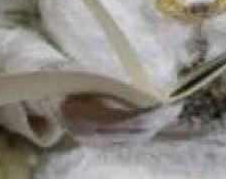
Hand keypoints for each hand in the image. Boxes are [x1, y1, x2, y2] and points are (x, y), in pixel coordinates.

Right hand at [60, 94, 177, 145]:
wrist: (49, 102)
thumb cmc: (70, 85)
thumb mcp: (89, 82)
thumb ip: (113, 88)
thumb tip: (143, 89)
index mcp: (90, 116)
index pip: (126, 120)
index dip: (149, 113)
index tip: (166, 103)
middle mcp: (94, 133)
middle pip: (134, 132)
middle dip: (158, 121)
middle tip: (176, 108)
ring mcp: (98, 141)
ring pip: (134, 139)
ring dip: (156, 127)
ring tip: (171, 114)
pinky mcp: (101, 144)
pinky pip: (129, 142)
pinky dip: (146, 132)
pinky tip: (157, 123)